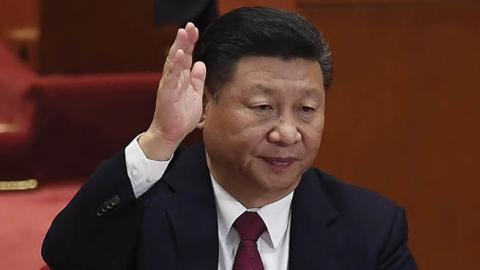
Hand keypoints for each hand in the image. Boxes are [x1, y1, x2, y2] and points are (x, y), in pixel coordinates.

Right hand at [139, 22, 205, 159]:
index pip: (186, 56)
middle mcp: (173, 78)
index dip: (190, 43)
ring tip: (183, 34)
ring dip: (178, 47)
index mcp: (181, 78)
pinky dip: (175, 66)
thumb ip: (197, 79)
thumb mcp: (195, 95)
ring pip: (173, 62)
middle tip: (189, 26)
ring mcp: (169, 85)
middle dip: (184, 40)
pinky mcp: (166, 94)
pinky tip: (178, 55)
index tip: (195, 29)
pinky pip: (171, 78)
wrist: (171, 133)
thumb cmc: (181, 115)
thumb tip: (201, 64)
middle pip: (179, 55)